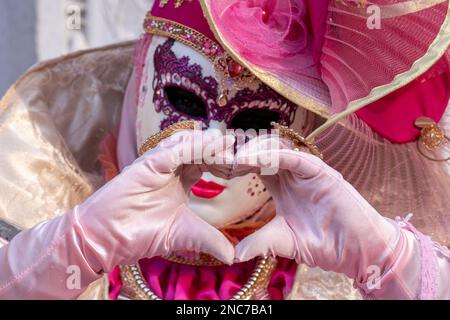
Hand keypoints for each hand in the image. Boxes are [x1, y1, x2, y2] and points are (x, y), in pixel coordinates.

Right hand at [77, 129, 235, 269]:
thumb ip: (210, 239)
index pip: (207, 163)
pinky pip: (173, 150)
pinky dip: (192, 145)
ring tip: (229, 142)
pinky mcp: (146, 163)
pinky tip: (211, 144)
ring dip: (209, 143)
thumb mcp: (184, 234)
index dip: (224, 162)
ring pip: (187, 144)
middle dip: (220, 148)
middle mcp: (170, 168)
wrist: (108, 239)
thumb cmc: (141, 234)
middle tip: (242, 147)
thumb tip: (233, 256)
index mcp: (180, 180)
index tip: (245, 164)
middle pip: (200, 150)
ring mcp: (158, 163)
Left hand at [233, 135, 398, 283]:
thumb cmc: (323, 244)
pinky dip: (275, 155)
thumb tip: (233, 254)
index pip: (254, 165)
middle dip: (241, 151)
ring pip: (276, 147)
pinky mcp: (320, 171)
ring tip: (236, 160)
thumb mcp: (284, 241)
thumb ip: (260, 242)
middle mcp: (291, 174)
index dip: (235, 164)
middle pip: (262, 150)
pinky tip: (257, 159)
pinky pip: (294, 157)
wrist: (356, 251)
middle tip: (221, 157)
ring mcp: (306, 171)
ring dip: (254, 150)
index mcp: (280, 186)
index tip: (215, 168)